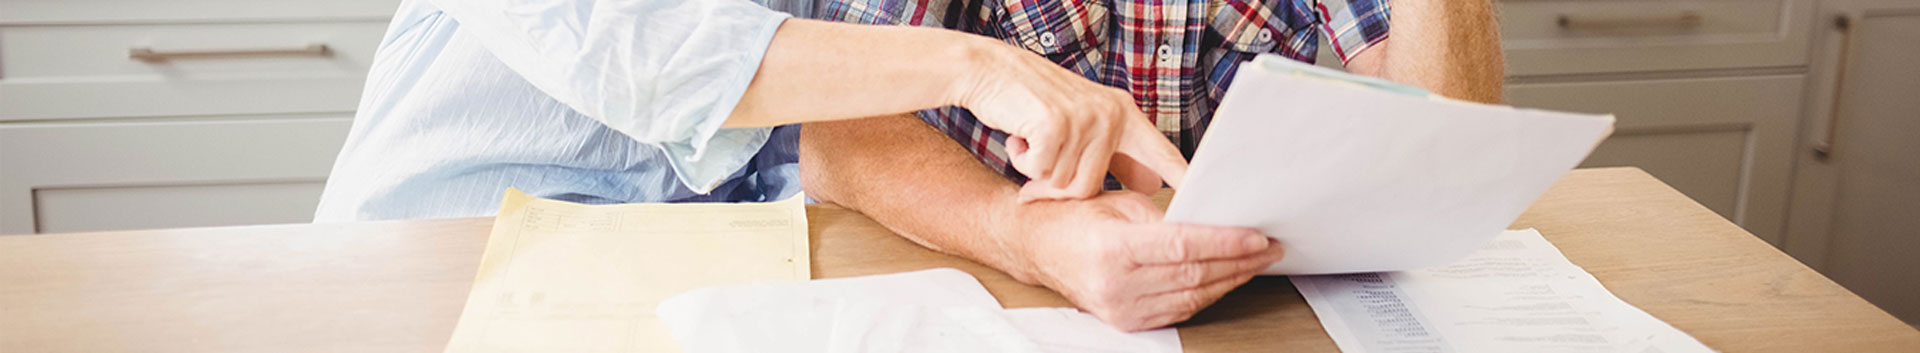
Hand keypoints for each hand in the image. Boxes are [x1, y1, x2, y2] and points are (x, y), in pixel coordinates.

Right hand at [945, 38, 1187, 200]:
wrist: (987, 70)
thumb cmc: (1033, 102)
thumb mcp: (1084, 123)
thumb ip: (1117, 154)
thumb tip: (1150, 186)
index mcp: (1124, 114)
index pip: (1163, 154)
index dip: (1184, 181)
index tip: (1207, 206)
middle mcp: (1110, 114)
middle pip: (1093, 188)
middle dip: (1059, 184)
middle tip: (1042, 159)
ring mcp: (1084, 117)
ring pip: (1066, 184)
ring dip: (1039, 172)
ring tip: (1032, 140)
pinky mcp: (1055, 124)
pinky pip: (1042, 172)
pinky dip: (1023, 161)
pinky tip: (1019, 135)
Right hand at [993, 192, 1284, 330]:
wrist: (1036, 248)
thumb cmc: (1075, 218)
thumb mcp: (1119, 204)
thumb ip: (1166, 218)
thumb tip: (1216, 224)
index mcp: (1113, 248)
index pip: (1184, 248)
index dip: (1226, 244)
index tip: (1258, 236)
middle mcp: (1116, 285)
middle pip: (1194, 276)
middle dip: (1239, 262)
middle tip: (1269, 247)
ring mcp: (1120, 309)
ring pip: (1192, 298)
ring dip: (1230, 280)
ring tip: (1256, 262)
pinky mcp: (1125, 323)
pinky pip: (1179, 311)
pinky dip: (1207, 295)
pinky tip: (1226, 279)